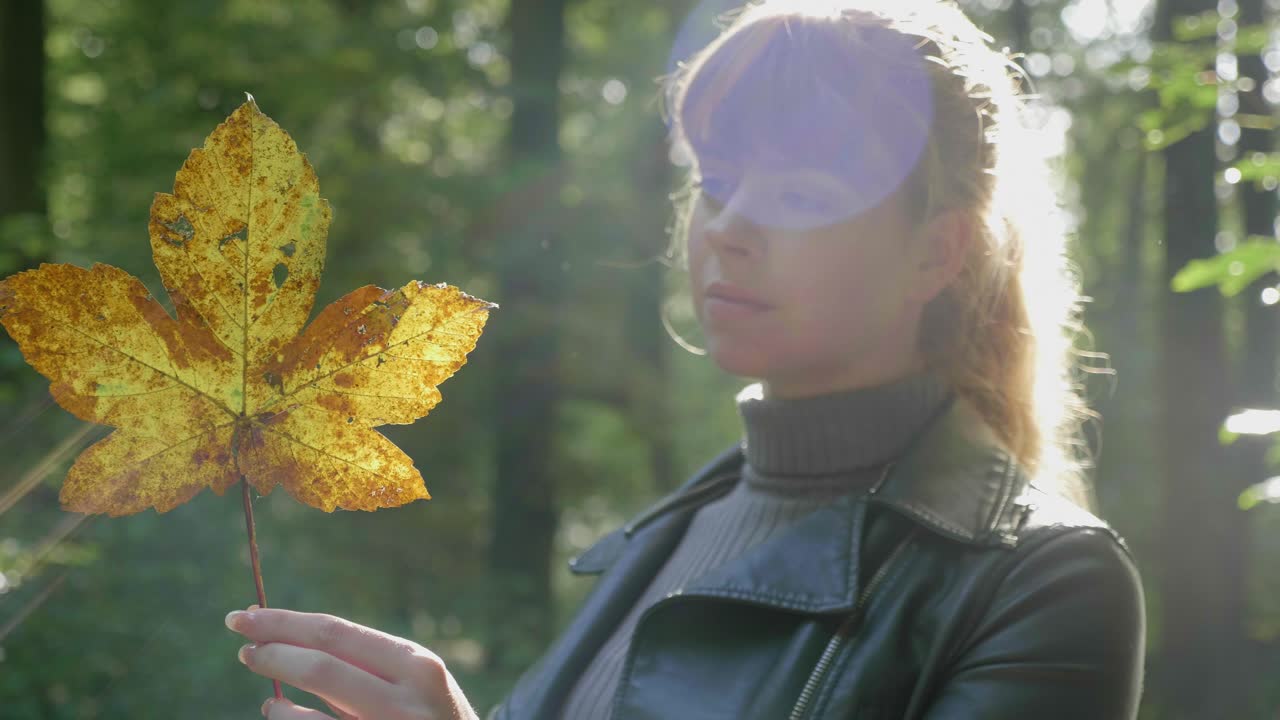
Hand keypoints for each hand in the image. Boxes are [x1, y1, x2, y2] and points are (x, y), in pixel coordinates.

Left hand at [225, 605, 478, 719]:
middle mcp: (406, 699)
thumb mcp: (414, 683)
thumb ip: (364, 665)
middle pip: (320, 665)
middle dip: (271, 650)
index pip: (336, 633)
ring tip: (267, 694)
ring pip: (307, 717)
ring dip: (276, 700)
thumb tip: (288, 640)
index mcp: (416, 664)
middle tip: (240, 640)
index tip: (247, 617)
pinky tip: (280, 714)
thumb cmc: (432, 716)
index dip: (284, 623)